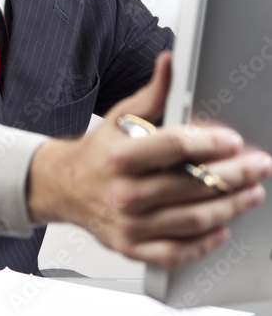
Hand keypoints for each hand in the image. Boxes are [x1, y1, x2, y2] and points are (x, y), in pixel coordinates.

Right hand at [27, 51, 271, 267]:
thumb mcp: (119, 116)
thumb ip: (152, 93)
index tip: (234, 141)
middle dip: (234, 176)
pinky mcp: (131, 247)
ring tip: (250, 194)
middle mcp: (124, 192)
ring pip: (191, 219)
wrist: (63, 187)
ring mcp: (128, 224)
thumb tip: (171, 63)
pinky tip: (220, 227)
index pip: (174, 147)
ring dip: (229, 207)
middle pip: (191, 185)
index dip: (209, 143)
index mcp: (120, 156)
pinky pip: (176, 252)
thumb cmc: (98, 153)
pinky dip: (204, 243)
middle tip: (257, 167)